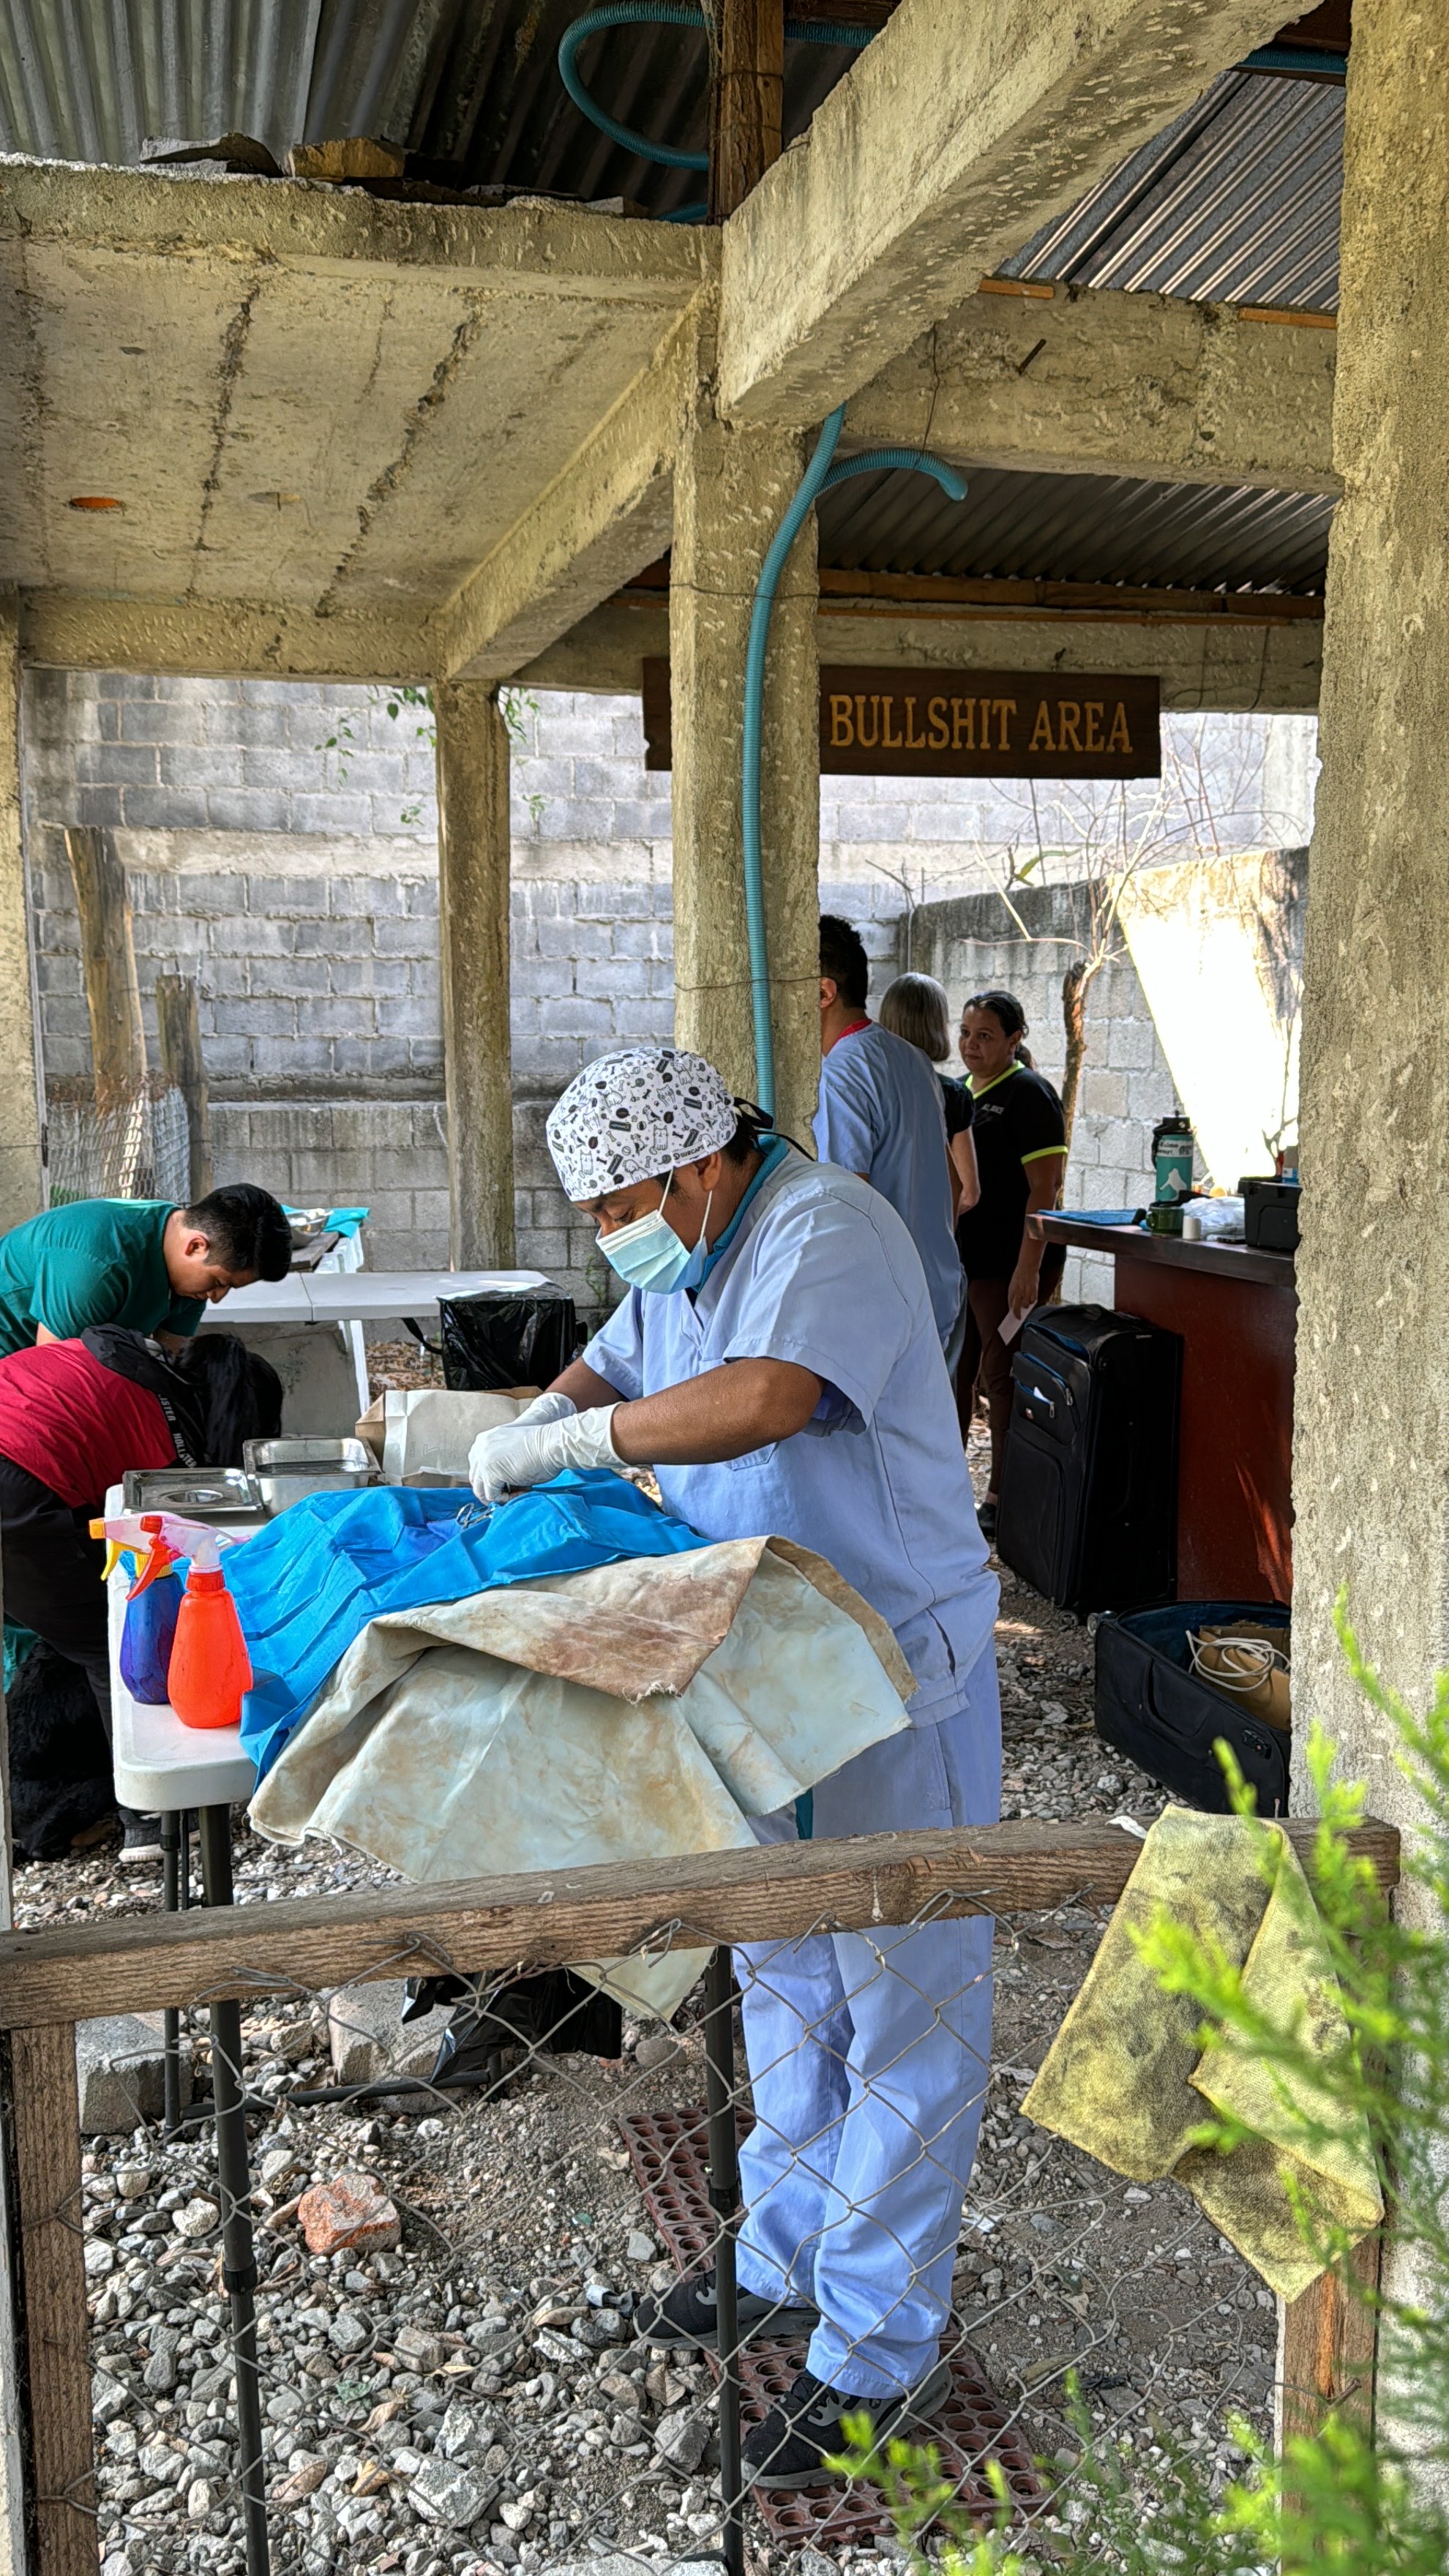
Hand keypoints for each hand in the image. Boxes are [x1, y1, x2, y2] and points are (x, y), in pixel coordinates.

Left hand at [468, 1396, 621, 1501]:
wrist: (552, 1443)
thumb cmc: (541, 1447)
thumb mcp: (514, 1451)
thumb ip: (500, 1462)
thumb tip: (498, 1485)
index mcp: (485, 1439)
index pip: (476, 1467)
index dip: (491, 1480)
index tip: (508, 1484)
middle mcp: (480, 1447)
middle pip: (476, 1479)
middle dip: (493, 1489)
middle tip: (513, 1491)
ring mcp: (483, 1459)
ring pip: (480, 1490)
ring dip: (499, 1496)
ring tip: (518, 1492)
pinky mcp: (490, 1472)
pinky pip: (492, 1496)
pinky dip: (506, 1499)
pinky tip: (522, 1492)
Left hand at [1006, 1261, 1040, 1320]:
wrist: (1028, 1266)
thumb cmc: (1020, 1275)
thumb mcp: (1014, 1283)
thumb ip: (1014, 1293)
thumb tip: (1016, 1304)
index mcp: (1011, 1290)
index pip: (1010, 1303)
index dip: (1011, 1310)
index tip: (1012, 1314)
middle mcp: (1018, 1292)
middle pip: (1016, 1308)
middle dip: (1017, 1314)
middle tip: (1018, 1318)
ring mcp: (1026, 1292)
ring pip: (1026, 1305)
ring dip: (1026, 1306)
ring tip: (1027, 1302)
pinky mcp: (1034, 1291)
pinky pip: (1033, 1300)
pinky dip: (1032, 1301)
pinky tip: (1032, 1298)